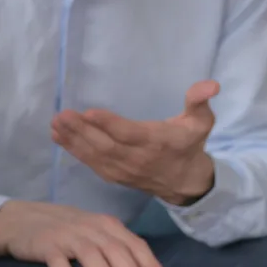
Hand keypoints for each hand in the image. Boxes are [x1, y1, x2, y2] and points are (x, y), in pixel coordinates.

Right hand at [0, 201, 167, 266]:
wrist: (23, 219)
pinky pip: (57, 260)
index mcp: (107, 226)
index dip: (150, 265)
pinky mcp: (46, 244)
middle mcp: (90, 228)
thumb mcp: (95, 234)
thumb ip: (117, 249)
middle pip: (115, 250)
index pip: (134, 245)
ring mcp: (67, 235)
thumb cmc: (69, 231)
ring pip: (90, 254)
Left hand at [52, 81, 219, 205]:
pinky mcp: (113, 175)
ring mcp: (123, 170)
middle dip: (82, 131)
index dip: (110, 125)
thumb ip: (200, 102)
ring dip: (73, 140)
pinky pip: (91, 163)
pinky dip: (73, 150)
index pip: (129, 134)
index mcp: (156, 143)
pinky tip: (58, 136)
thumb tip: (211, 84)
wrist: (185, 183)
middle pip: (106, 146)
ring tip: (55, 123)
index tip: (89, 112)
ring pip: (95, 155)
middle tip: (62, 115)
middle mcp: (137, 159)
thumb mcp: (201, 122)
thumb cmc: (189, 145)